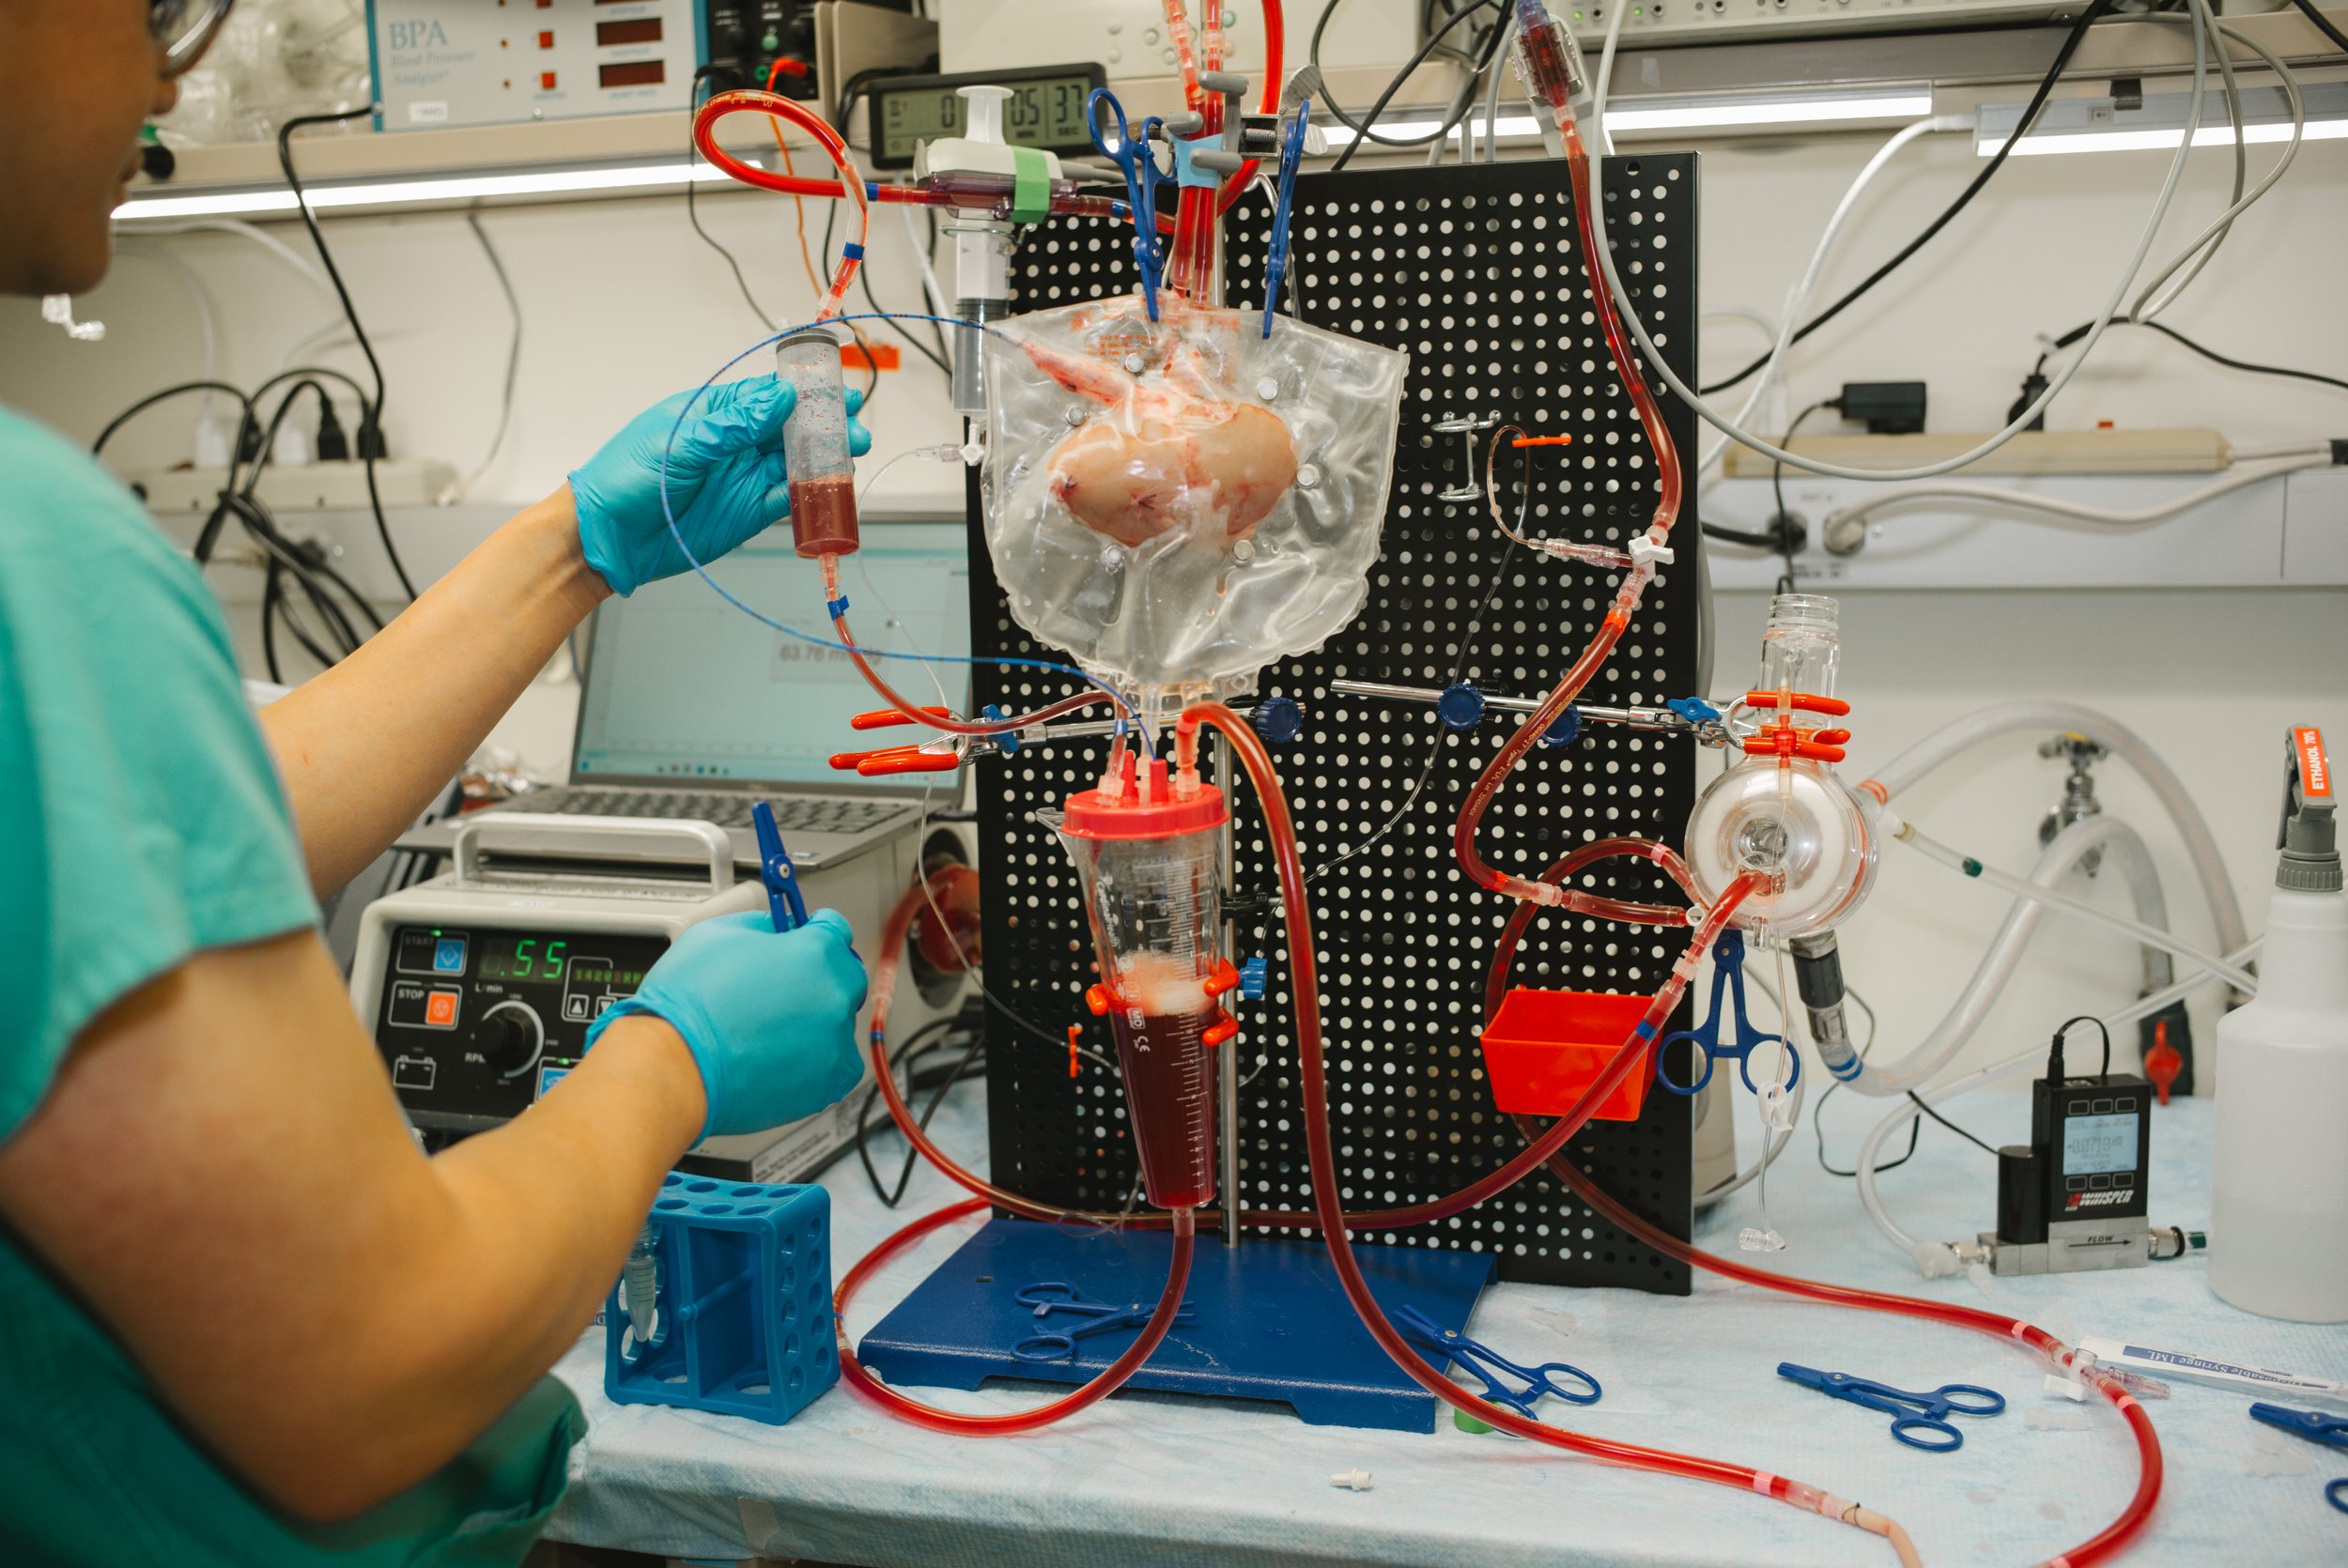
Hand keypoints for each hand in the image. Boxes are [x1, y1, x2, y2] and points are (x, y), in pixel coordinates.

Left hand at [568, 375, 871, 596]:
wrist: (607, 537)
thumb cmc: (625, 478)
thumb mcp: (681, 443)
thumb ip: (734, 424)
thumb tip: (780, 398)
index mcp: (714, 413)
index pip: (767, 395)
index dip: (802, 391)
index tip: (832, 389)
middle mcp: (733, 444)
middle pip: (789, 428)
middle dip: (824, 424)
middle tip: (853, 424)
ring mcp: (743, 478)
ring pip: (795, 463)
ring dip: (825, 458)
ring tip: (852, 452)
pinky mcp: (748, 513)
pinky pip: (788, 501)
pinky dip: (811, 495)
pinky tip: (830, 487)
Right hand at [585, 909, 868, 1137]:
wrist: (672, 1065)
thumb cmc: (687, 1004)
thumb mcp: (716, 934)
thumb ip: (760, 925)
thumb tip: (773, 929)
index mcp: (816, 953)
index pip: (835, 929)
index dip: (815, 932)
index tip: (806, 938)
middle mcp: (834, 997)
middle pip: (844, 978)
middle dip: (819, 977)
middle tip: (783, 987)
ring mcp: (834, 1044)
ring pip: (838, 1025)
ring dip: (815, 1023)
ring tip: (769, 1029)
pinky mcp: (826, 1085)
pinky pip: (834, 1067)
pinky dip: (814, 1063)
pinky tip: (779, 1056)